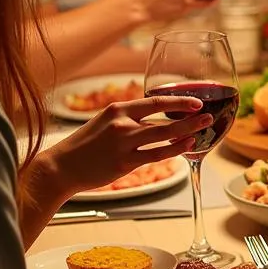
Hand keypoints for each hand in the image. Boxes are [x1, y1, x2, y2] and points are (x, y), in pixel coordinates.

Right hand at [42, 95, 213, 196]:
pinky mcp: (124, 163)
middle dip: (190, 117)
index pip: (155, 101)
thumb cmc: (85, 145)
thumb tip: (155, 119)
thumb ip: (128, 119)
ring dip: (187, 132)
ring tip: (203, 129)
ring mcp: (123, 144)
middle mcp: (122, 124)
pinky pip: (156, 155)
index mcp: (117, 110)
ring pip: (164, 136)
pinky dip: (174, 149)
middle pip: (164, 119)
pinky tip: (187, 146)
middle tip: (207, 115)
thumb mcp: (104, 122)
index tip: (195, 102)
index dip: (178, 101)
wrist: (60, 167)